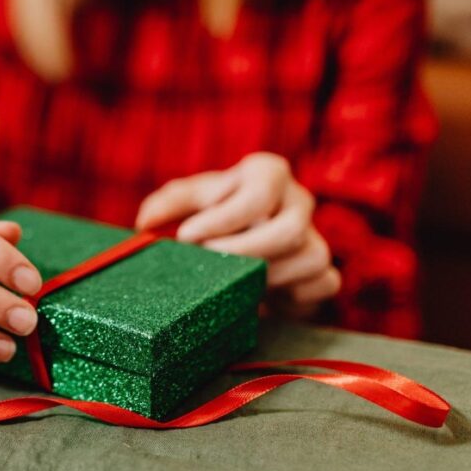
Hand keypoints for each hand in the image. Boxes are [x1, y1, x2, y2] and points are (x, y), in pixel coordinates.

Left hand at [135, 153, 340, 314]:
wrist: (246, 246)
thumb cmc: (216, 213)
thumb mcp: (192, 201)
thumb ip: (169, 203)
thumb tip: (145, 223)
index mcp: (269, 173)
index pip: (258, 194)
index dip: (222, 219)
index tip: (185, 236)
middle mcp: (299, 201)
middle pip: (290, 229)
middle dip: (245, 251)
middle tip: (208, 261)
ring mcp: (317, 235)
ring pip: (310, 258)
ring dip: (266, 277)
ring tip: (231, 281)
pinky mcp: (325, 272)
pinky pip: (323, 283)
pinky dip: (292, 296)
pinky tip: (262, 296)